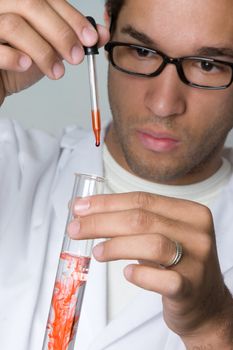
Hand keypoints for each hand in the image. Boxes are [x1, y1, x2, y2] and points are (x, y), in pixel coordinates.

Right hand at [0, 0, 108, 103]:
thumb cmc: (19, 62)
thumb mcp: (49, 49)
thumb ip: (71, 39)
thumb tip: (100, 34)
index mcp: (18, 2)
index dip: (72, 17)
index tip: (91, 38)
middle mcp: (1, 5)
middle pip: (31, 4)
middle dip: (61, 32)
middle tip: (77, 57)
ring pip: (14, 24)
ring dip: (43, 51)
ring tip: (57, 72)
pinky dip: (13, 57)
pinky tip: (26, 66)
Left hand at [68, 192, 232, 347]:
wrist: (204, 302)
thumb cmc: (176, 263)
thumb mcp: (161, 235)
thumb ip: (131, 221)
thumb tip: (85, 210)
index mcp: (190, 212)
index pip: (142, 199)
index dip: (107, 202)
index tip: (79, 207)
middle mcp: (197, 233)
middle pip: (142, 219)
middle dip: (101, 222)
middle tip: (75, 229)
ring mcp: (197, 261)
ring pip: (152, 244)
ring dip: (116, 246)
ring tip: (97, 252)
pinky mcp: (191, 288)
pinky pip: (163, 279)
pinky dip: (140, 275)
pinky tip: (127, 273)